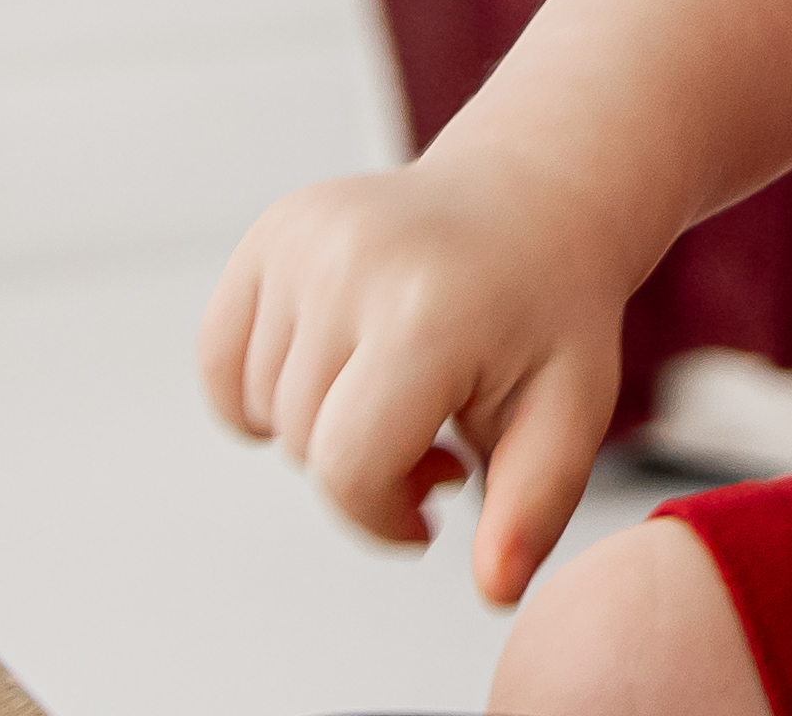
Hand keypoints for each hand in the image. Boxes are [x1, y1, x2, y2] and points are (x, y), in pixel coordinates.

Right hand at [198, 155, 633, 605]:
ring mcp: (304, 237)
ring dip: (321, 426)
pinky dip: (263, 389)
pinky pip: (221, 359)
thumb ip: (534, 507)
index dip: (381, 516)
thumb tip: (497, 591)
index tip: (429, 511)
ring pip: (265, 408)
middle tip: (435, 438)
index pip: (349, 468)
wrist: (533, 201)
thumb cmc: (550, 314)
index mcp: (430, 312)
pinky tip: (339, 371)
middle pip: (307, 444)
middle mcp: (354, 262)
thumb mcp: (570, 410)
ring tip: (399, 395)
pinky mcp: (273, 230)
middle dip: (366, 468)